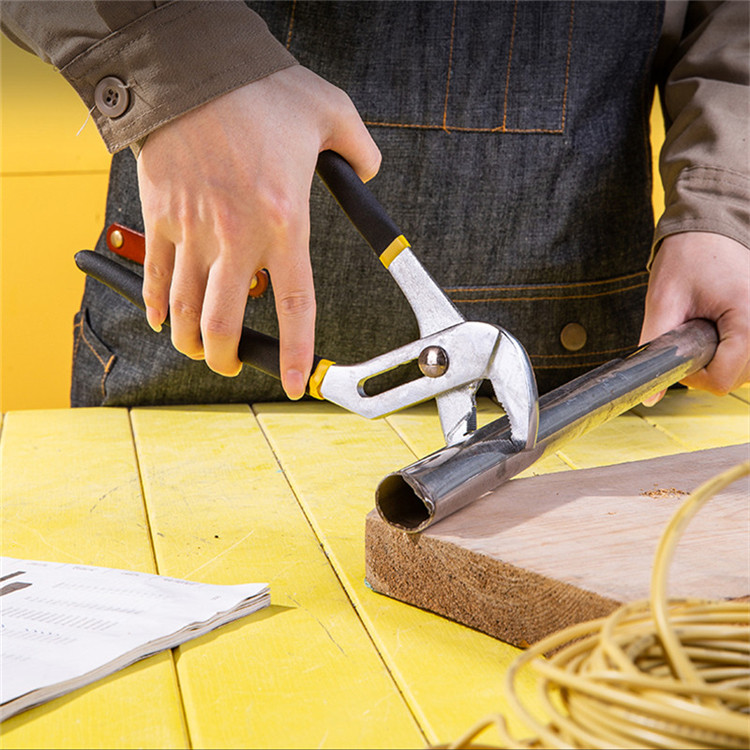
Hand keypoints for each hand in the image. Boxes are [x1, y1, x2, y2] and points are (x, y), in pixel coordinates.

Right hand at [136, 65, 380, 397]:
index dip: (298, 355)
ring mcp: (192, 230)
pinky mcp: (160, 215)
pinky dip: (156, 305)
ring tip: (198, 349)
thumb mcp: (330, 112)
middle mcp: (237, 237)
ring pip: (184, 309)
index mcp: (284, 222)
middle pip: (223, 324)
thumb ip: (359, 149)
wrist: (189, 65)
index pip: (295, 308)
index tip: (299, 383)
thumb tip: (368, 167)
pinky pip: (154, 274)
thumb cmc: (256, 88)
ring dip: (189, 341)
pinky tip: (162, 318)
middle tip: (233, 364)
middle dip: (227, 358)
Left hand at [639, 232, 749, 402]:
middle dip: (706, 367)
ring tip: (704, 326)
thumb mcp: (663, 301)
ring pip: (744, 370)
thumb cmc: (688, 256)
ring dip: (719, 358)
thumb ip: (654, 347)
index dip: (693, 377)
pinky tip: (716, 328)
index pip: (724, 379)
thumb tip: (650, 394)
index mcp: (748, 318)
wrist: (708, 227)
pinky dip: (730, 350)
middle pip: (736, 378)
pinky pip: (748, 355)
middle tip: (689, 335)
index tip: (678, 355)